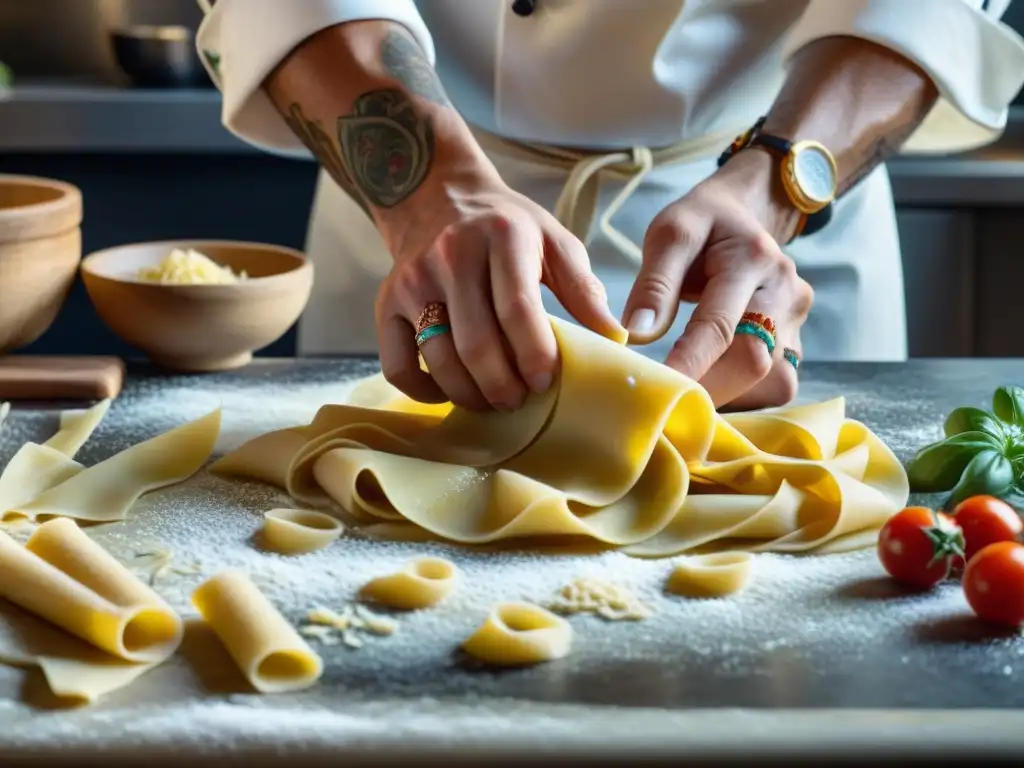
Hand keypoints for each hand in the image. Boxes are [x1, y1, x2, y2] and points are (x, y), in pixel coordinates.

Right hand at [375, 170, 625, 411]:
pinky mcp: (386, 301)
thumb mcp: (553, 240)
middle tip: (521, 400)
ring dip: (470, 394)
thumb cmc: (505, 227)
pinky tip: (450, 391)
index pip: (517, 308)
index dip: (535, 353)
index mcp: (501, 237)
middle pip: (476, 343)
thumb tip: (615, 338)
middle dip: (503, 385)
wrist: (437, 195)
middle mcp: (451, 256)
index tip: (547, 380)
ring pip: (438, 358)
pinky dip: (423, 390)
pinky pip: (398, 363)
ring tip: (493, 400)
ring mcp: (413, 281)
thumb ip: (584, 288)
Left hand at [623, 149, 813, 409]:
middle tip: (665, 404)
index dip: (690, 363)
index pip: (720, 324)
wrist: (747, 214)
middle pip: (755, 361)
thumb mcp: (670, 234)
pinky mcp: (798, 339)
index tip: (660, 392)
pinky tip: (713, 383)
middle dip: (709, 390)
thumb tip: (637, 334)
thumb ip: (654, 284)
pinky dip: (742, 393)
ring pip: (773, 381)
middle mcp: (785, 291)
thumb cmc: (702, 225)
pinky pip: (776, 383)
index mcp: (752, 258)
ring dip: (728, 396)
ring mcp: (797, 319)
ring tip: (688, 394)